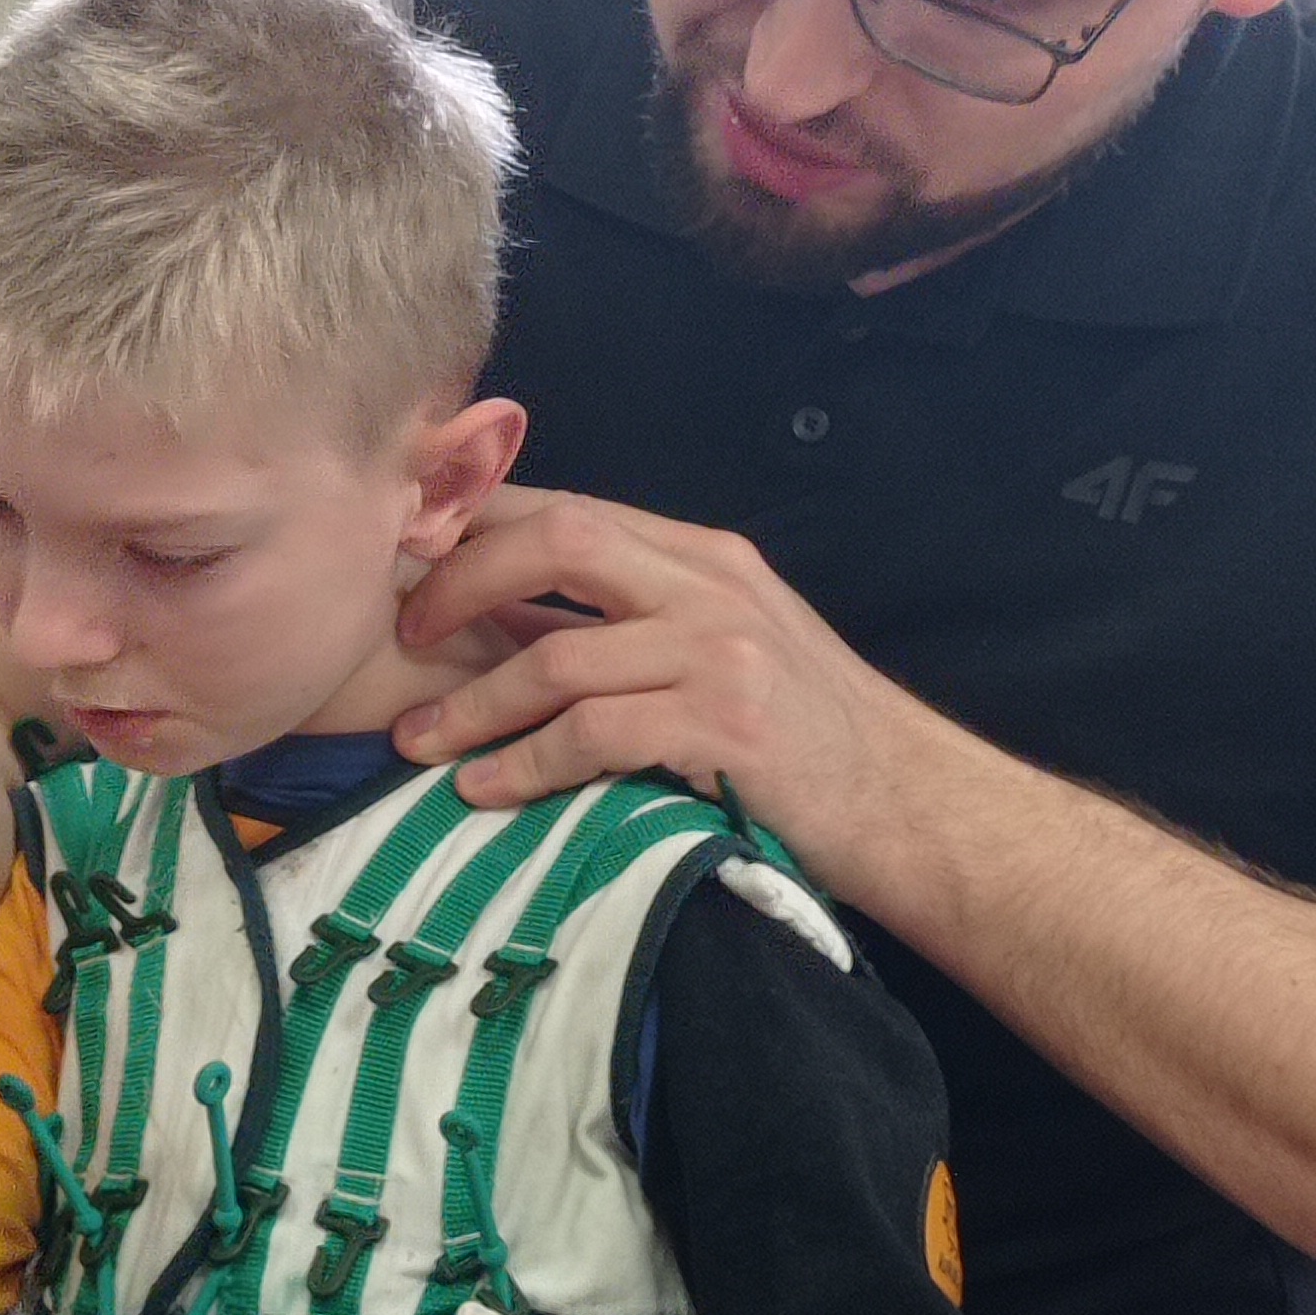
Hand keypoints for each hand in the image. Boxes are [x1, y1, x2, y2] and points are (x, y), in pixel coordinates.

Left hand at [391, 485, 925, 880]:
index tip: (411, 557)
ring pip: (558, 655)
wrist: (911, 807)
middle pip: (557, 542)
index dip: (479, 525)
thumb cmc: (810, 739)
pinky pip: (591, 734)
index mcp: (705, 555)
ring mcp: (720, 653)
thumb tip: (519, 620)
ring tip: (417, 741)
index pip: (571, 508)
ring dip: (473, 702)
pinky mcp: (722, 728)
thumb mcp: (734, 646)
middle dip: (462, 581)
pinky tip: (484, 789)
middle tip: (404, 631)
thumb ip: (646, 617)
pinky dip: (524, 764)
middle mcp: (711, 585)